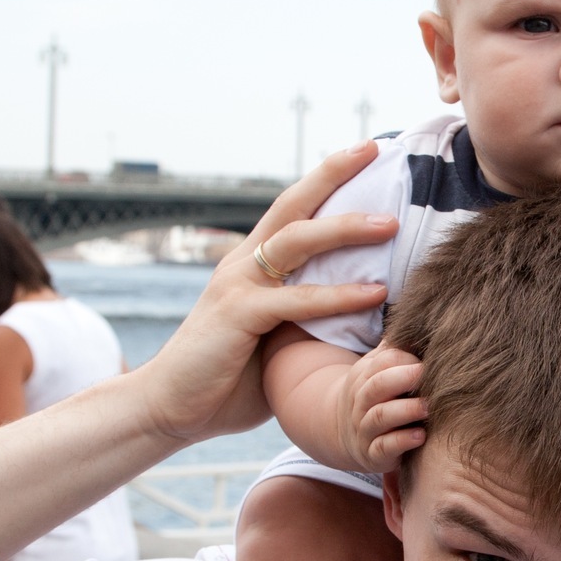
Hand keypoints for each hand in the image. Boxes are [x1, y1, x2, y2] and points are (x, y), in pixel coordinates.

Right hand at [134, 143, 398, 445]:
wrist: (171, 407)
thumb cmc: (228, 378)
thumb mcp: (273, 337)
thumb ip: (303, 316)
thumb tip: (357, 311)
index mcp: (251, 264)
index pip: (292, 209)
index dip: (325, 179)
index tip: (363, 152)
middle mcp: (242, 264)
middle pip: (292, 206)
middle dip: (333, 175)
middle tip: (375, 152)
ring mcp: (237, 286)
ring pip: (295, 242)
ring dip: (345, 230)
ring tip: (389, 225)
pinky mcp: (238, 315)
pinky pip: (296, 300)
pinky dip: (336, 295)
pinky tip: (373, 292)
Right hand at [337, 346, 427, 473]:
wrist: (345, 434)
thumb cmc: (377, 397)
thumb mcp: (379, 371)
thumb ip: (396, 349)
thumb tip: (424, 316)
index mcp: (364, 376)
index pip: (383, 362)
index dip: (406, 359)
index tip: (429, 361)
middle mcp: (361, 402)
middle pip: (377, 386)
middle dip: (403, 378)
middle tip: (428, 375)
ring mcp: (365, 428)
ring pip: (380, 417)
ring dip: (406, 410)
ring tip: (428, 407)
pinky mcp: (373, 454)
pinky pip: (383, 448)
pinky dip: (401, 441)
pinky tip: (420, 436)